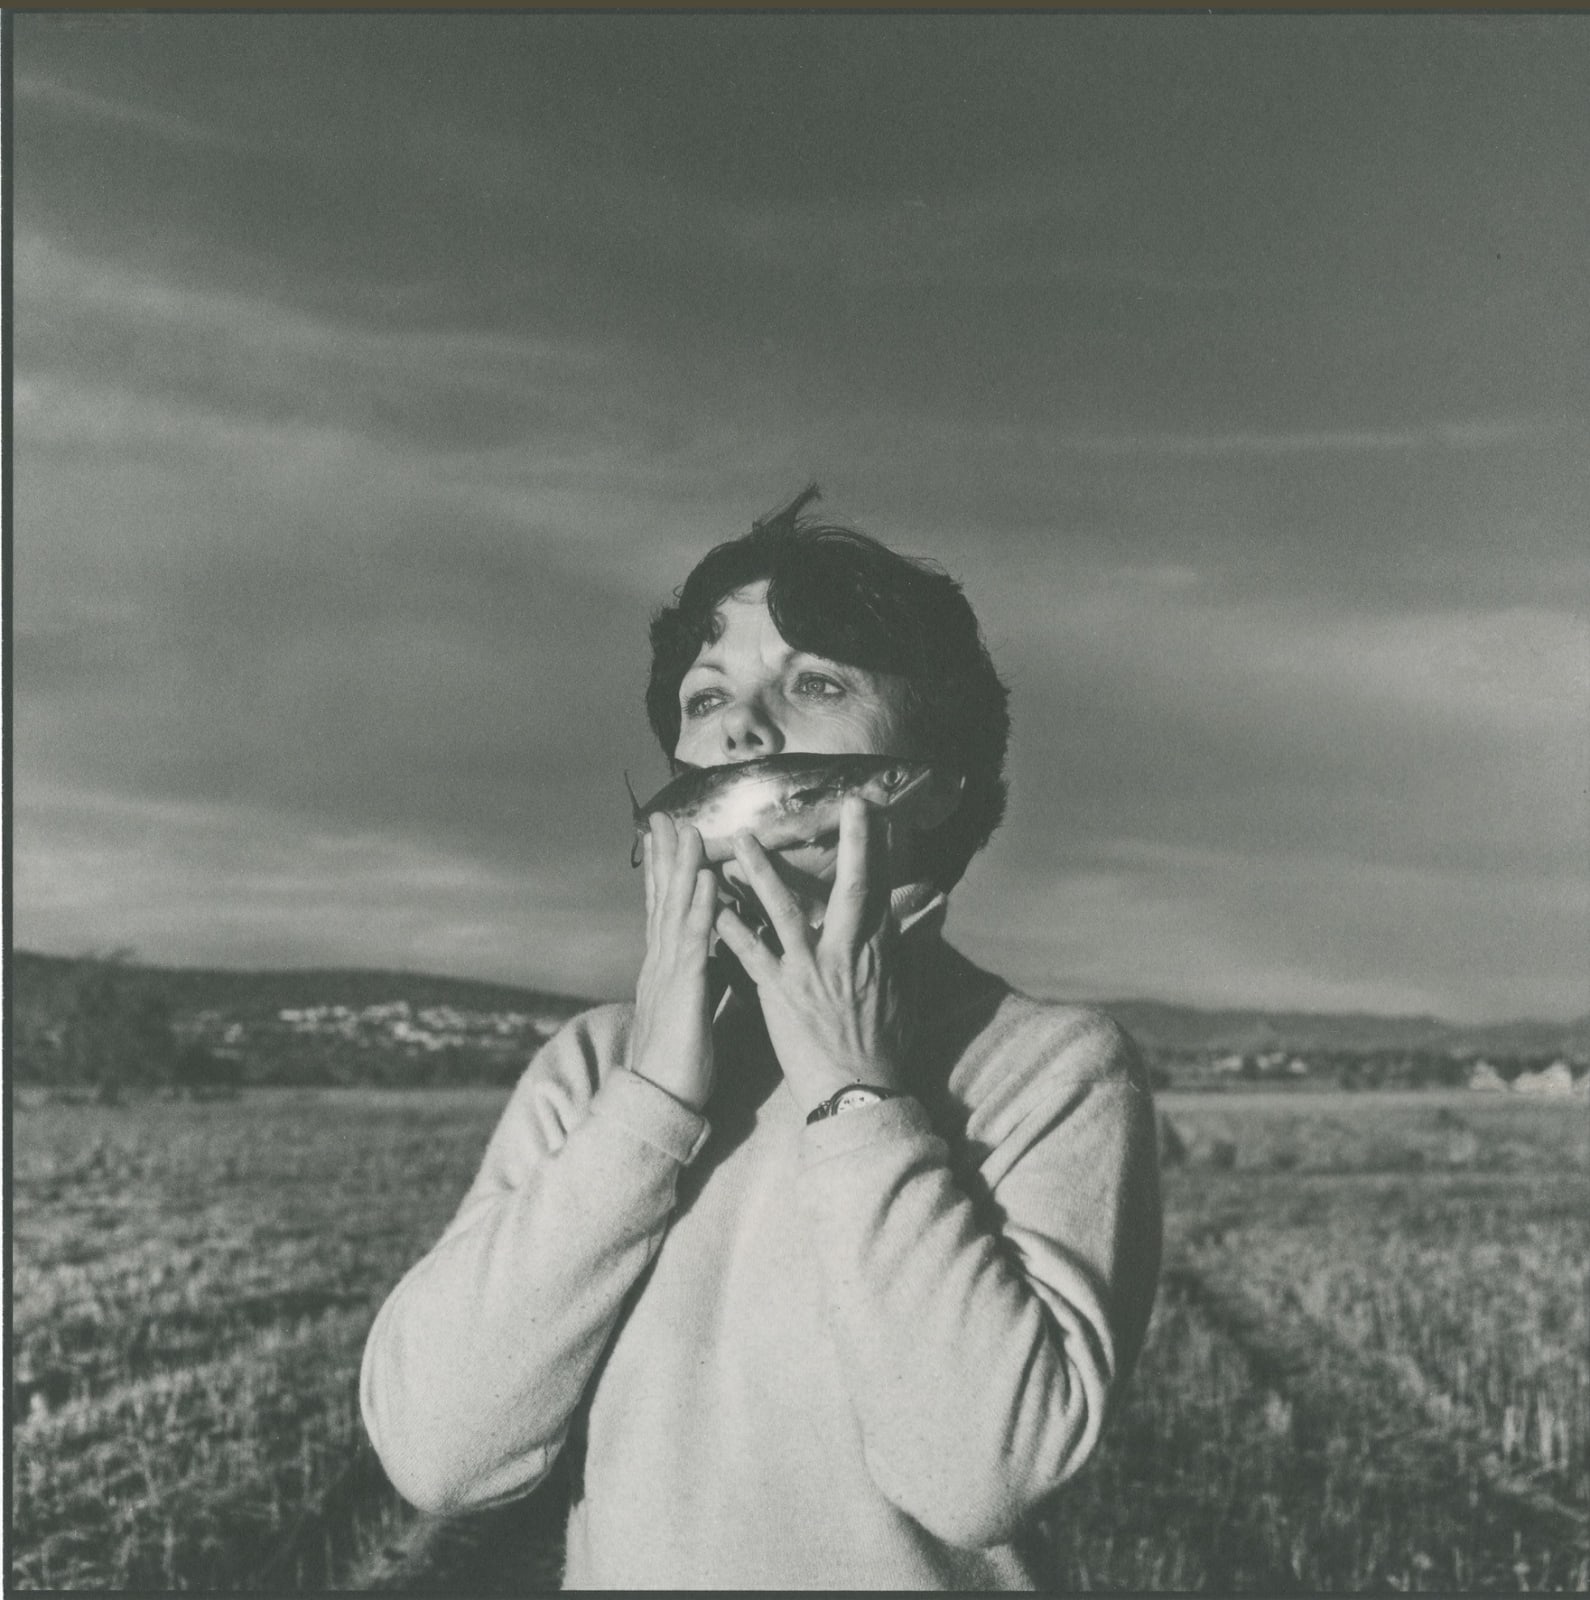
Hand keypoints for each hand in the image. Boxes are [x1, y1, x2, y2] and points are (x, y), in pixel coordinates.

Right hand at [629, 814, 718, 1112]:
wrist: (658, 1104)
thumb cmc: (679, 1063)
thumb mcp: (693, 1010)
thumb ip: (702, 978)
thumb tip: (717, 957)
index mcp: (665, 969)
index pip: (664, 910)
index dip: (665, 873)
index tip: (666, 838)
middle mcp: (661, 964)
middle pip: (663, 900)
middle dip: (665, 857)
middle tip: (666, 817)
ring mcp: (668, 975)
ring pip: (675, 912)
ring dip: (681, 869)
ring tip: (687, 831)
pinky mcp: (683, 992)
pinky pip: (694, 943)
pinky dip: (700, 908)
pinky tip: (706, 881)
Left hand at [713, 797, 910, 1117]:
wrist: (858, 1092)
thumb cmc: (883, 1044)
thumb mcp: (906, 988)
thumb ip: (914, 941)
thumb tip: (936, 904)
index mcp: (878, 951)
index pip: (883, 890)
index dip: (881, 849)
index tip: (877, 812)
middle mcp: (848, 954)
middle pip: (854, 889)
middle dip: (854, 845)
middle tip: (847, 804)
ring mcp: (811, 972)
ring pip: (786, 912)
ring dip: (762, 873)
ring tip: (742, 841)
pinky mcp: (780, 994)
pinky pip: (751, 955)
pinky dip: (732, 930)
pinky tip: (712, 908)